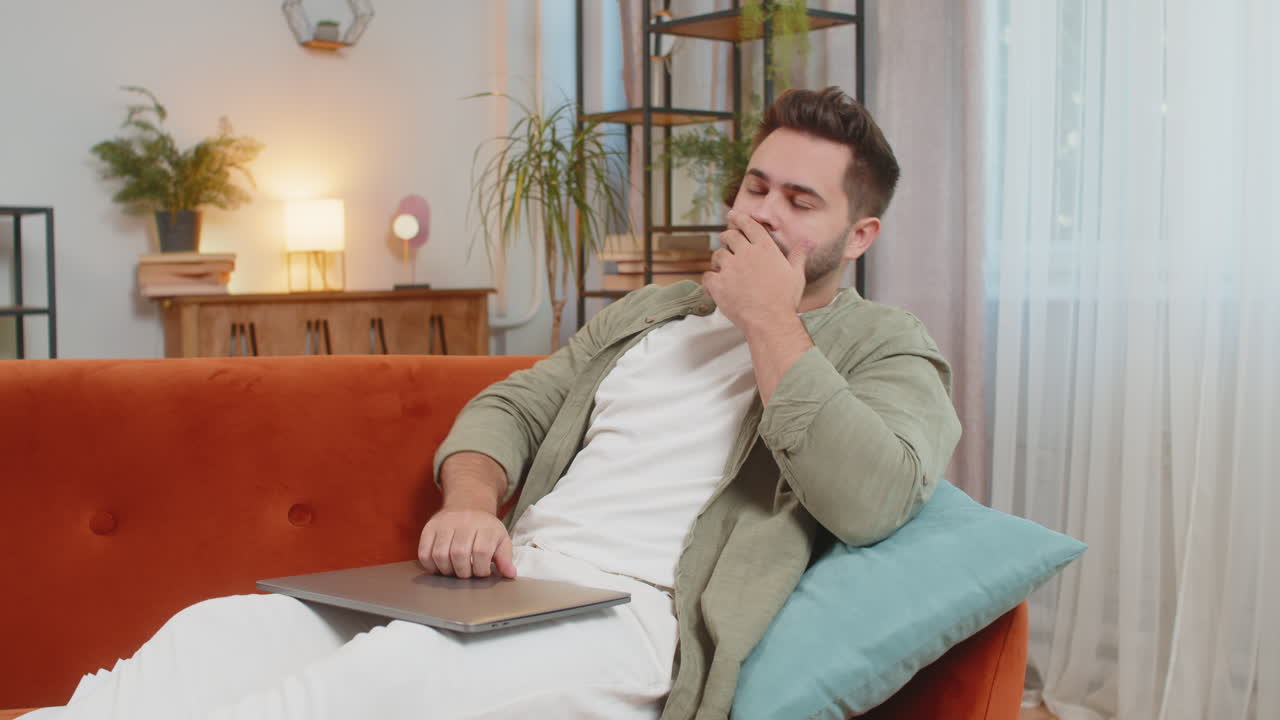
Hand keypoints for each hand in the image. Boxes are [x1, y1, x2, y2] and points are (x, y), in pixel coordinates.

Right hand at [418, 509, 516, 578]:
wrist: (468, 504)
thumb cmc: (485, 528)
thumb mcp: (501, 539)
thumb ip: (505, 557)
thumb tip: (510, 574)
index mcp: (486, 526)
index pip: (481, 552)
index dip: (481, 569)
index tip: (482, 572)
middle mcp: (464, 522)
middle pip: (459, 554)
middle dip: (463, 572)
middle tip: (467, 574)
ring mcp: (444, 524)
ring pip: (440, 554)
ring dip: (447, 570)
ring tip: (454, 571)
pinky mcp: (429, 528)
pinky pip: (424, 552)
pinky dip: (430, 565)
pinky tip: (440, 567)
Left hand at [703, 211, 808, 330]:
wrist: (770, 320)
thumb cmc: (785, 299)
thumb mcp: (796, 275)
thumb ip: (799, 255)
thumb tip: (809, 242)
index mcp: (765, 248)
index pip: (749, 225)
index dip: (739, 218)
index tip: (732, 215)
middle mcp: (746, 254)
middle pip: (730, 236)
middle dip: (726, 236)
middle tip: (724, 240)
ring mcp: (730, 268)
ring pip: (717, 255)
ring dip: (718, 259)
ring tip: (721, 266)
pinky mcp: (719, 284)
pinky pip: (707, 276)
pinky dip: (709, 279)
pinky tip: (713, 285)